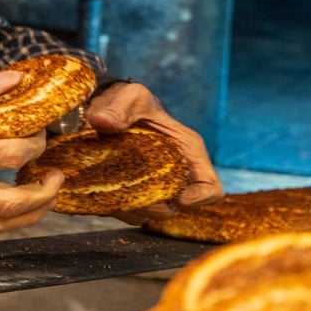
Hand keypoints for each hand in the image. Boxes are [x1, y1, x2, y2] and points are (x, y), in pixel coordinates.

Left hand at [83, 82, 223, 224]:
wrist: (107, 107)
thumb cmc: (130, 100)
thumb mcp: (129, 97)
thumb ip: (118, 107)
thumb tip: (100, 121)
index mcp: (187, 151)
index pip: (210, 187)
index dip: (200, 198)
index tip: (177, 196)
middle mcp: (175, 173)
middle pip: (176, 207)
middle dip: (155, 207)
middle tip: (131, 194)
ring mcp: (153, 185)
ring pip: (150, 214)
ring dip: (131, 209)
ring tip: (111, 192)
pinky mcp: (132, 191)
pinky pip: (129, 211)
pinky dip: (116, 207)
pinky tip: (100, 191)